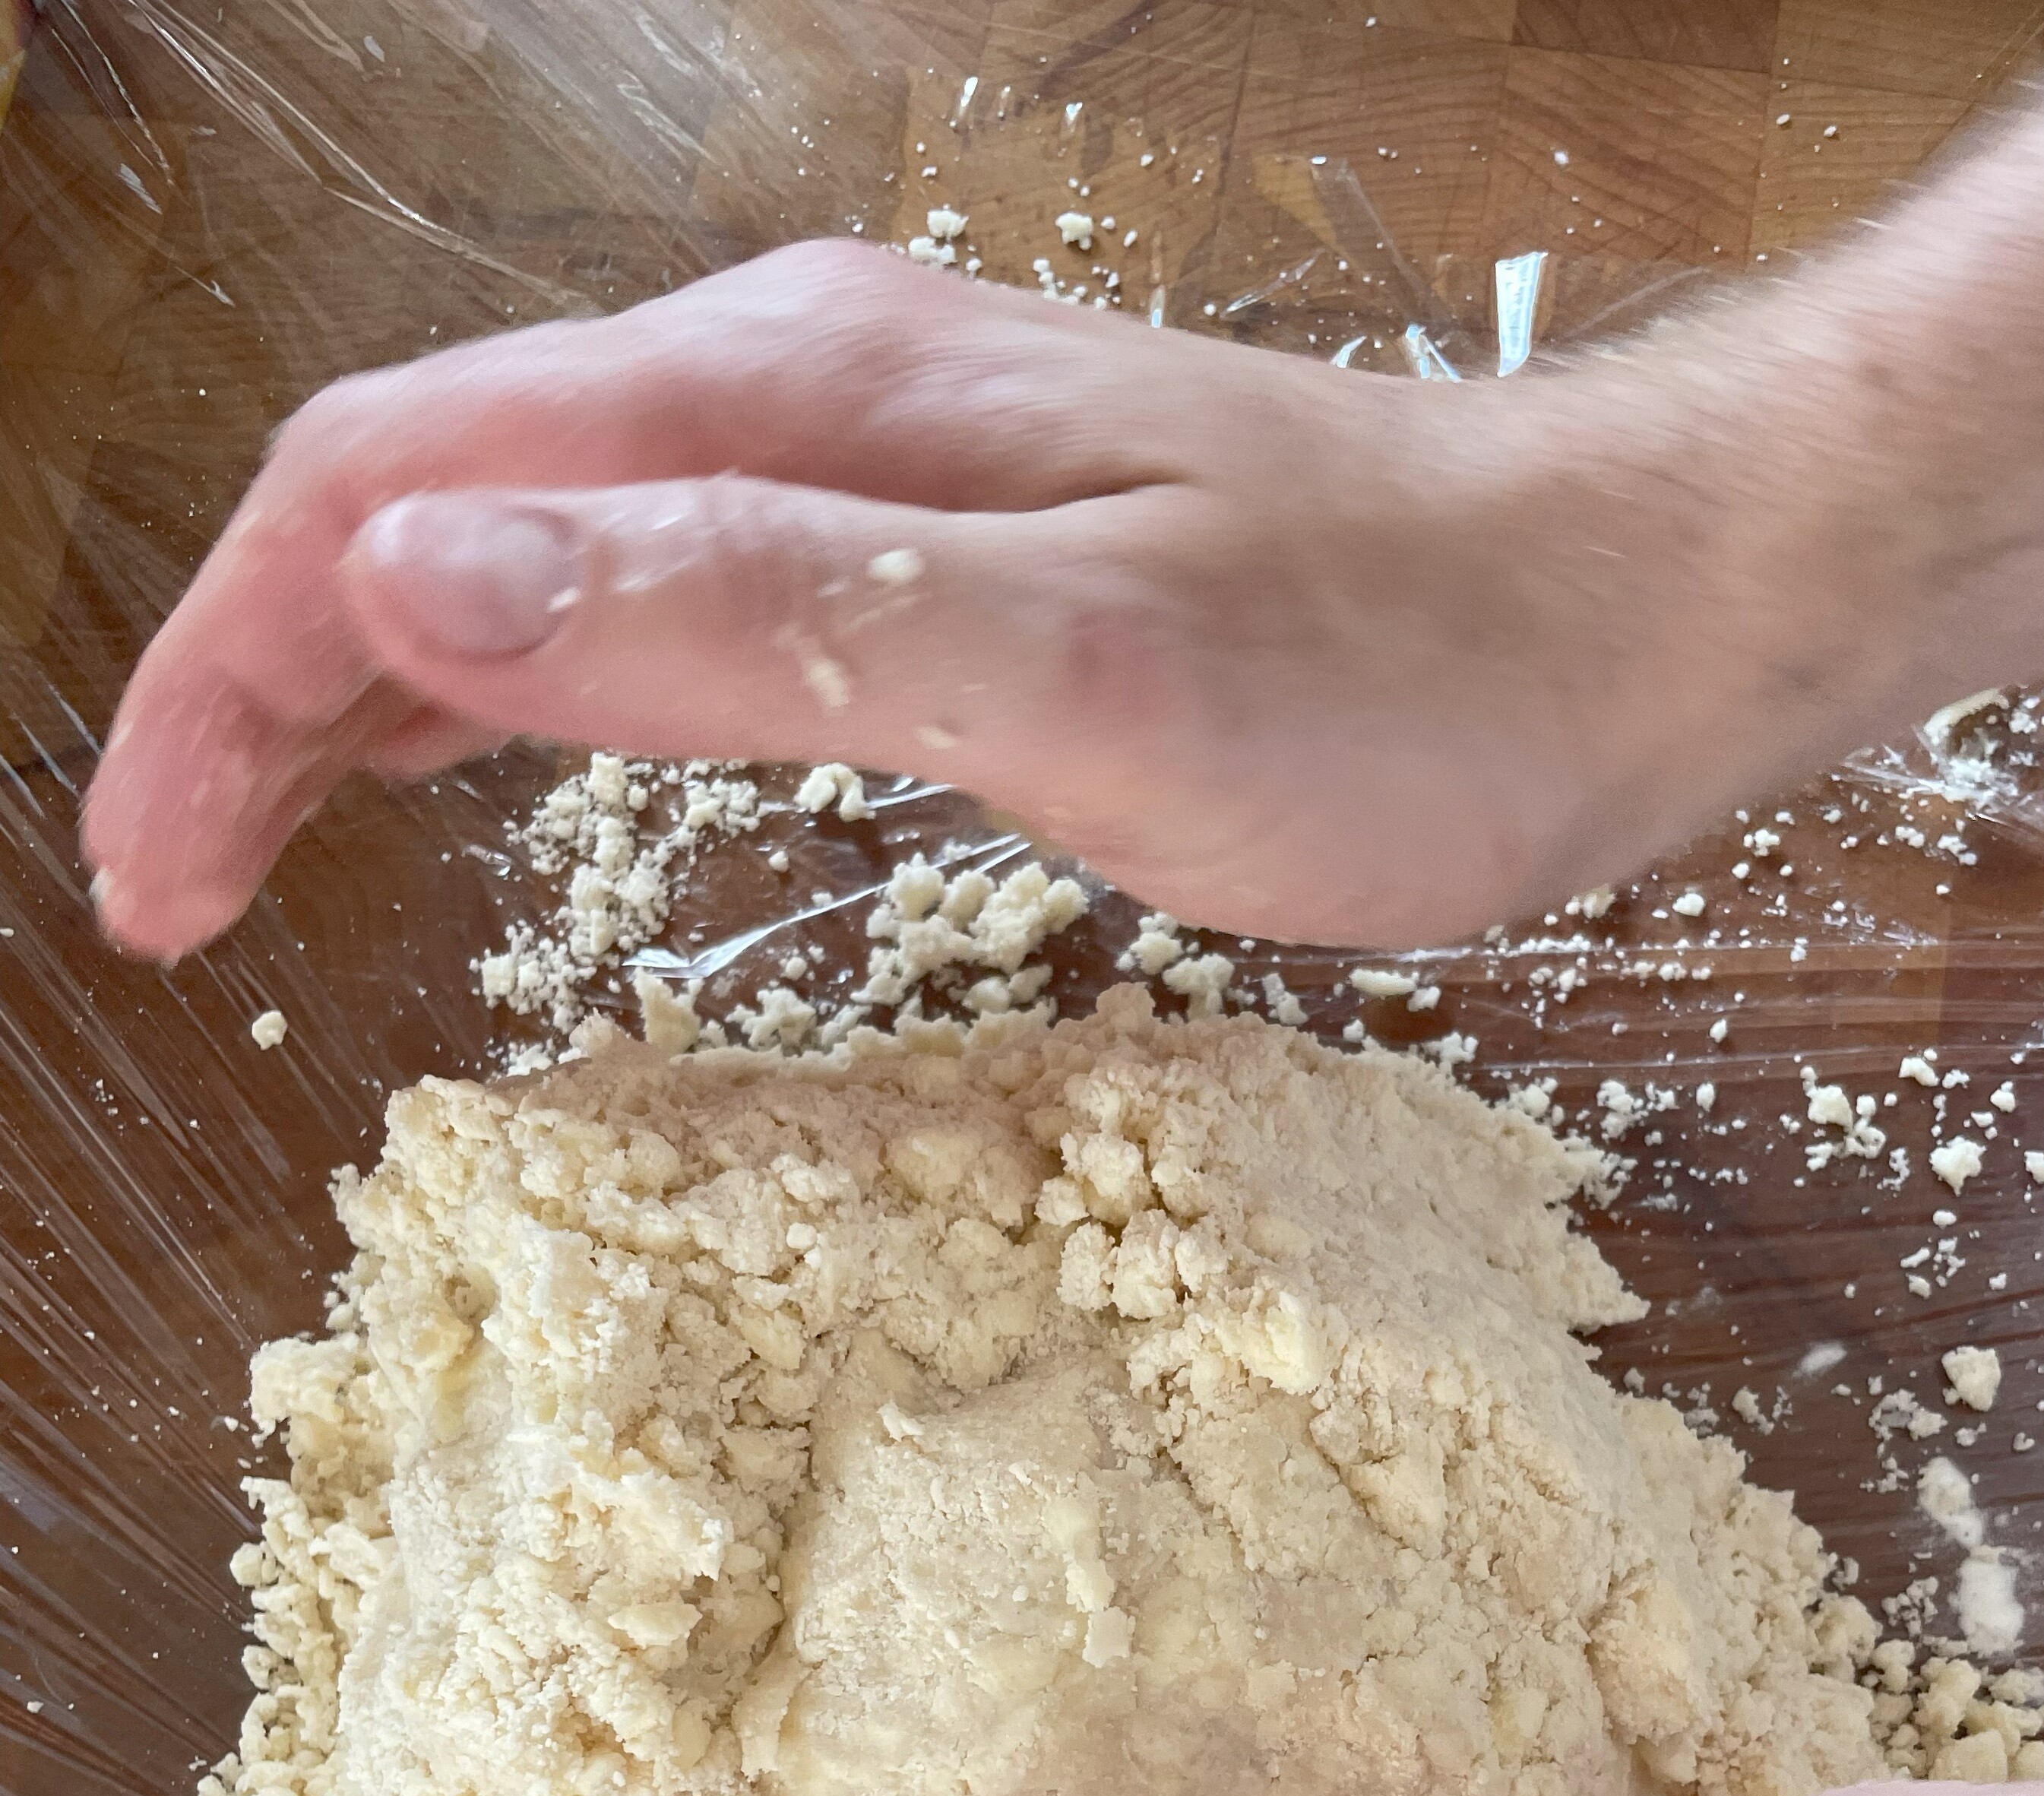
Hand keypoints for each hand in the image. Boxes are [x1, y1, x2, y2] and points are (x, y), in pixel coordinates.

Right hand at [88, 1, 2043, 968]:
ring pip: (528, 544)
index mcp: (788, 398)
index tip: (155, 890)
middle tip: (180, 901)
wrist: (1633, 622)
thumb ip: (747, 615)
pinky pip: (658, 591)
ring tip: (276, 852)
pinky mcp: (944, 546)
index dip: (229, 680)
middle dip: (259, 684)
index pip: (393, 494)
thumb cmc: (1402, 672)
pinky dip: (523, 687)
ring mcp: (871, 462)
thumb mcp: (1073, 673)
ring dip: (367, 685)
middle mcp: (799, 391)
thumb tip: (413, 582)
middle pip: (424, 499)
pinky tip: (499, 772)